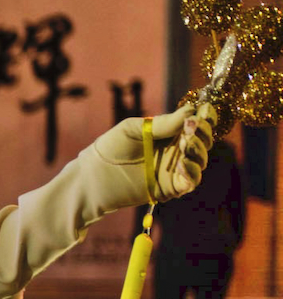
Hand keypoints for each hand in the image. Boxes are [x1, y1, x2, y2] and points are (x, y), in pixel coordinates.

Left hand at [92, 103, 213, 201]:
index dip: (204, 117)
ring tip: (186, 143)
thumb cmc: (110, 148)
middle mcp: (175, 150)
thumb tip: (191, 110)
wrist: (94, 177)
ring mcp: (174, 169)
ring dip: (198, 150)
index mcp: (168, 132)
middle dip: (202, 132)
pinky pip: (190, 181)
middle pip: (202, 140)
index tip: (205, 110)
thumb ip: (162, 123)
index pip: (195, 123)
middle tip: (192, 127)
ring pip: (200, 160)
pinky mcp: (171, 188)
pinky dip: (192, 172)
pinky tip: (183, 163)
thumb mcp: (133, 129)